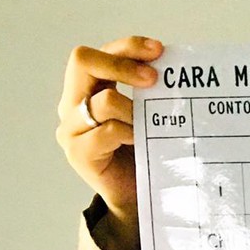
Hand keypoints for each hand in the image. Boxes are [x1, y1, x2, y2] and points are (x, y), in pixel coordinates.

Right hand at [56, 36, 162, 249]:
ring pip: (102, 101)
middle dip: (122, 64)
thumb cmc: (144, 159)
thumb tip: (178, 71)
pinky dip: (130, 133)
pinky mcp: (79, 154)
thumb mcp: (145, 120)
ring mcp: (71, 129)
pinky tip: (143, 142)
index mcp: (86, 91)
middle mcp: (72, 105)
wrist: (135, 202)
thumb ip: (147, 96)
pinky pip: (107, 132)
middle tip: (154, 79)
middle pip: (83, 61)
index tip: (159, 51)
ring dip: (133, 109)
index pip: (98, 54)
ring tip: (151, 125)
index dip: (126, 47)